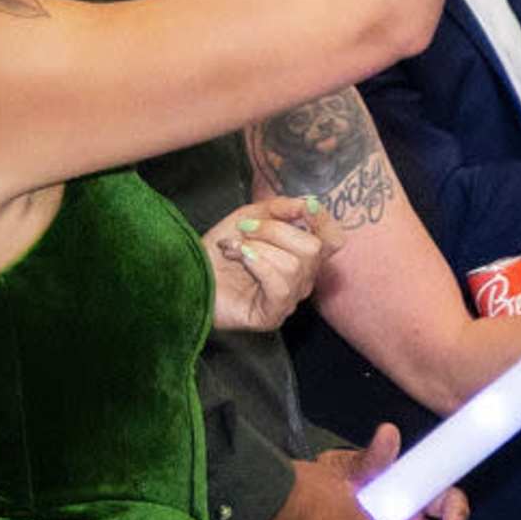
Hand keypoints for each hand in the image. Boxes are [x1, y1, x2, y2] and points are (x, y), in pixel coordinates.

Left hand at [203, 198, 332, 332]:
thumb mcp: (248, 218)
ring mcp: (289, 299)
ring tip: (235, 250)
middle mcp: (301, 279)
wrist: (187, 272)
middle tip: (245, 231)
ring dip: (258, 249)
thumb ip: (279, 208)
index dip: (322, 221)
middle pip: (313, 248)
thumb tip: (308, 204)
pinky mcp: (272, 315)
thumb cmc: (217, 251)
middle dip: (275, 231)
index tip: (300, 208)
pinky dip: (259, 265)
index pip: (333, 240)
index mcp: (301, 255)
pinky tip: (241, 260)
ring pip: (295, 266)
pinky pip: (281, 287)